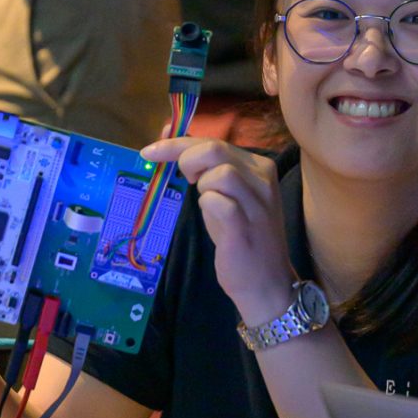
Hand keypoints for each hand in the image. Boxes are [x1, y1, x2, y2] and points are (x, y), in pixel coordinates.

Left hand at [141, 137, 297, 324]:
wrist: (266, 282)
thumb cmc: (242, 236)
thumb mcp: (227, 194)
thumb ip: (206, 167)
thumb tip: (170, 135)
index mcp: (259, 166)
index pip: (215, 140)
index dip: (178, 142)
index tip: (151, 150)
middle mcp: (263, 178)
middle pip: (215, 148)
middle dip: (186, 160)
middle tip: (186, 181)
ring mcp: (257, 202)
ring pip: (220, 172)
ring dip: (202, 186)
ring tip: (207, 204)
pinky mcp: (245, 226)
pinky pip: (218, 201)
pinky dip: (207, 205)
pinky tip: (212, 217)